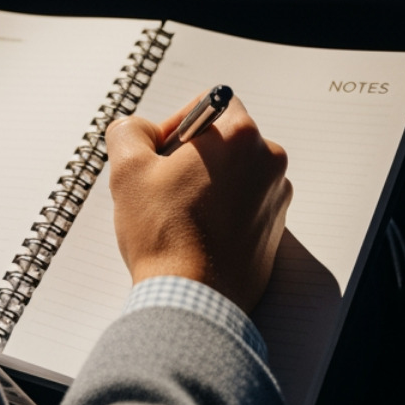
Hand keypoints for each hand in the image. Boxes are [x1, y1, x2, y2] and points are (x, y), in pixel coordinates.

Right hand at [106, 93, 290, 314]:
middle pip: (224, 140)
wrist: (193, 301)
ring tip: (180, 214)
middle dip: (193, 156)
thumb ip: (129, 131)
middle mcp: (268, 162)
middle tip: (165, 185)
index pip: (211, 104)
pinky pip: (246, 204)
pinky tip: (197, 233)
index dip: (179, 124)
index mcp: (240, 137)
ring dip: (208, 184)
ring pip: (235, 173)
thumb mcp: (128, 169)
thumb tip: (139, 130)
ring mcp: (276, 198)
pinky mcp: (275, 230)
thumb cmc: (164, 236)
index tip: (162, 153)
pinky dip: (223, 210)